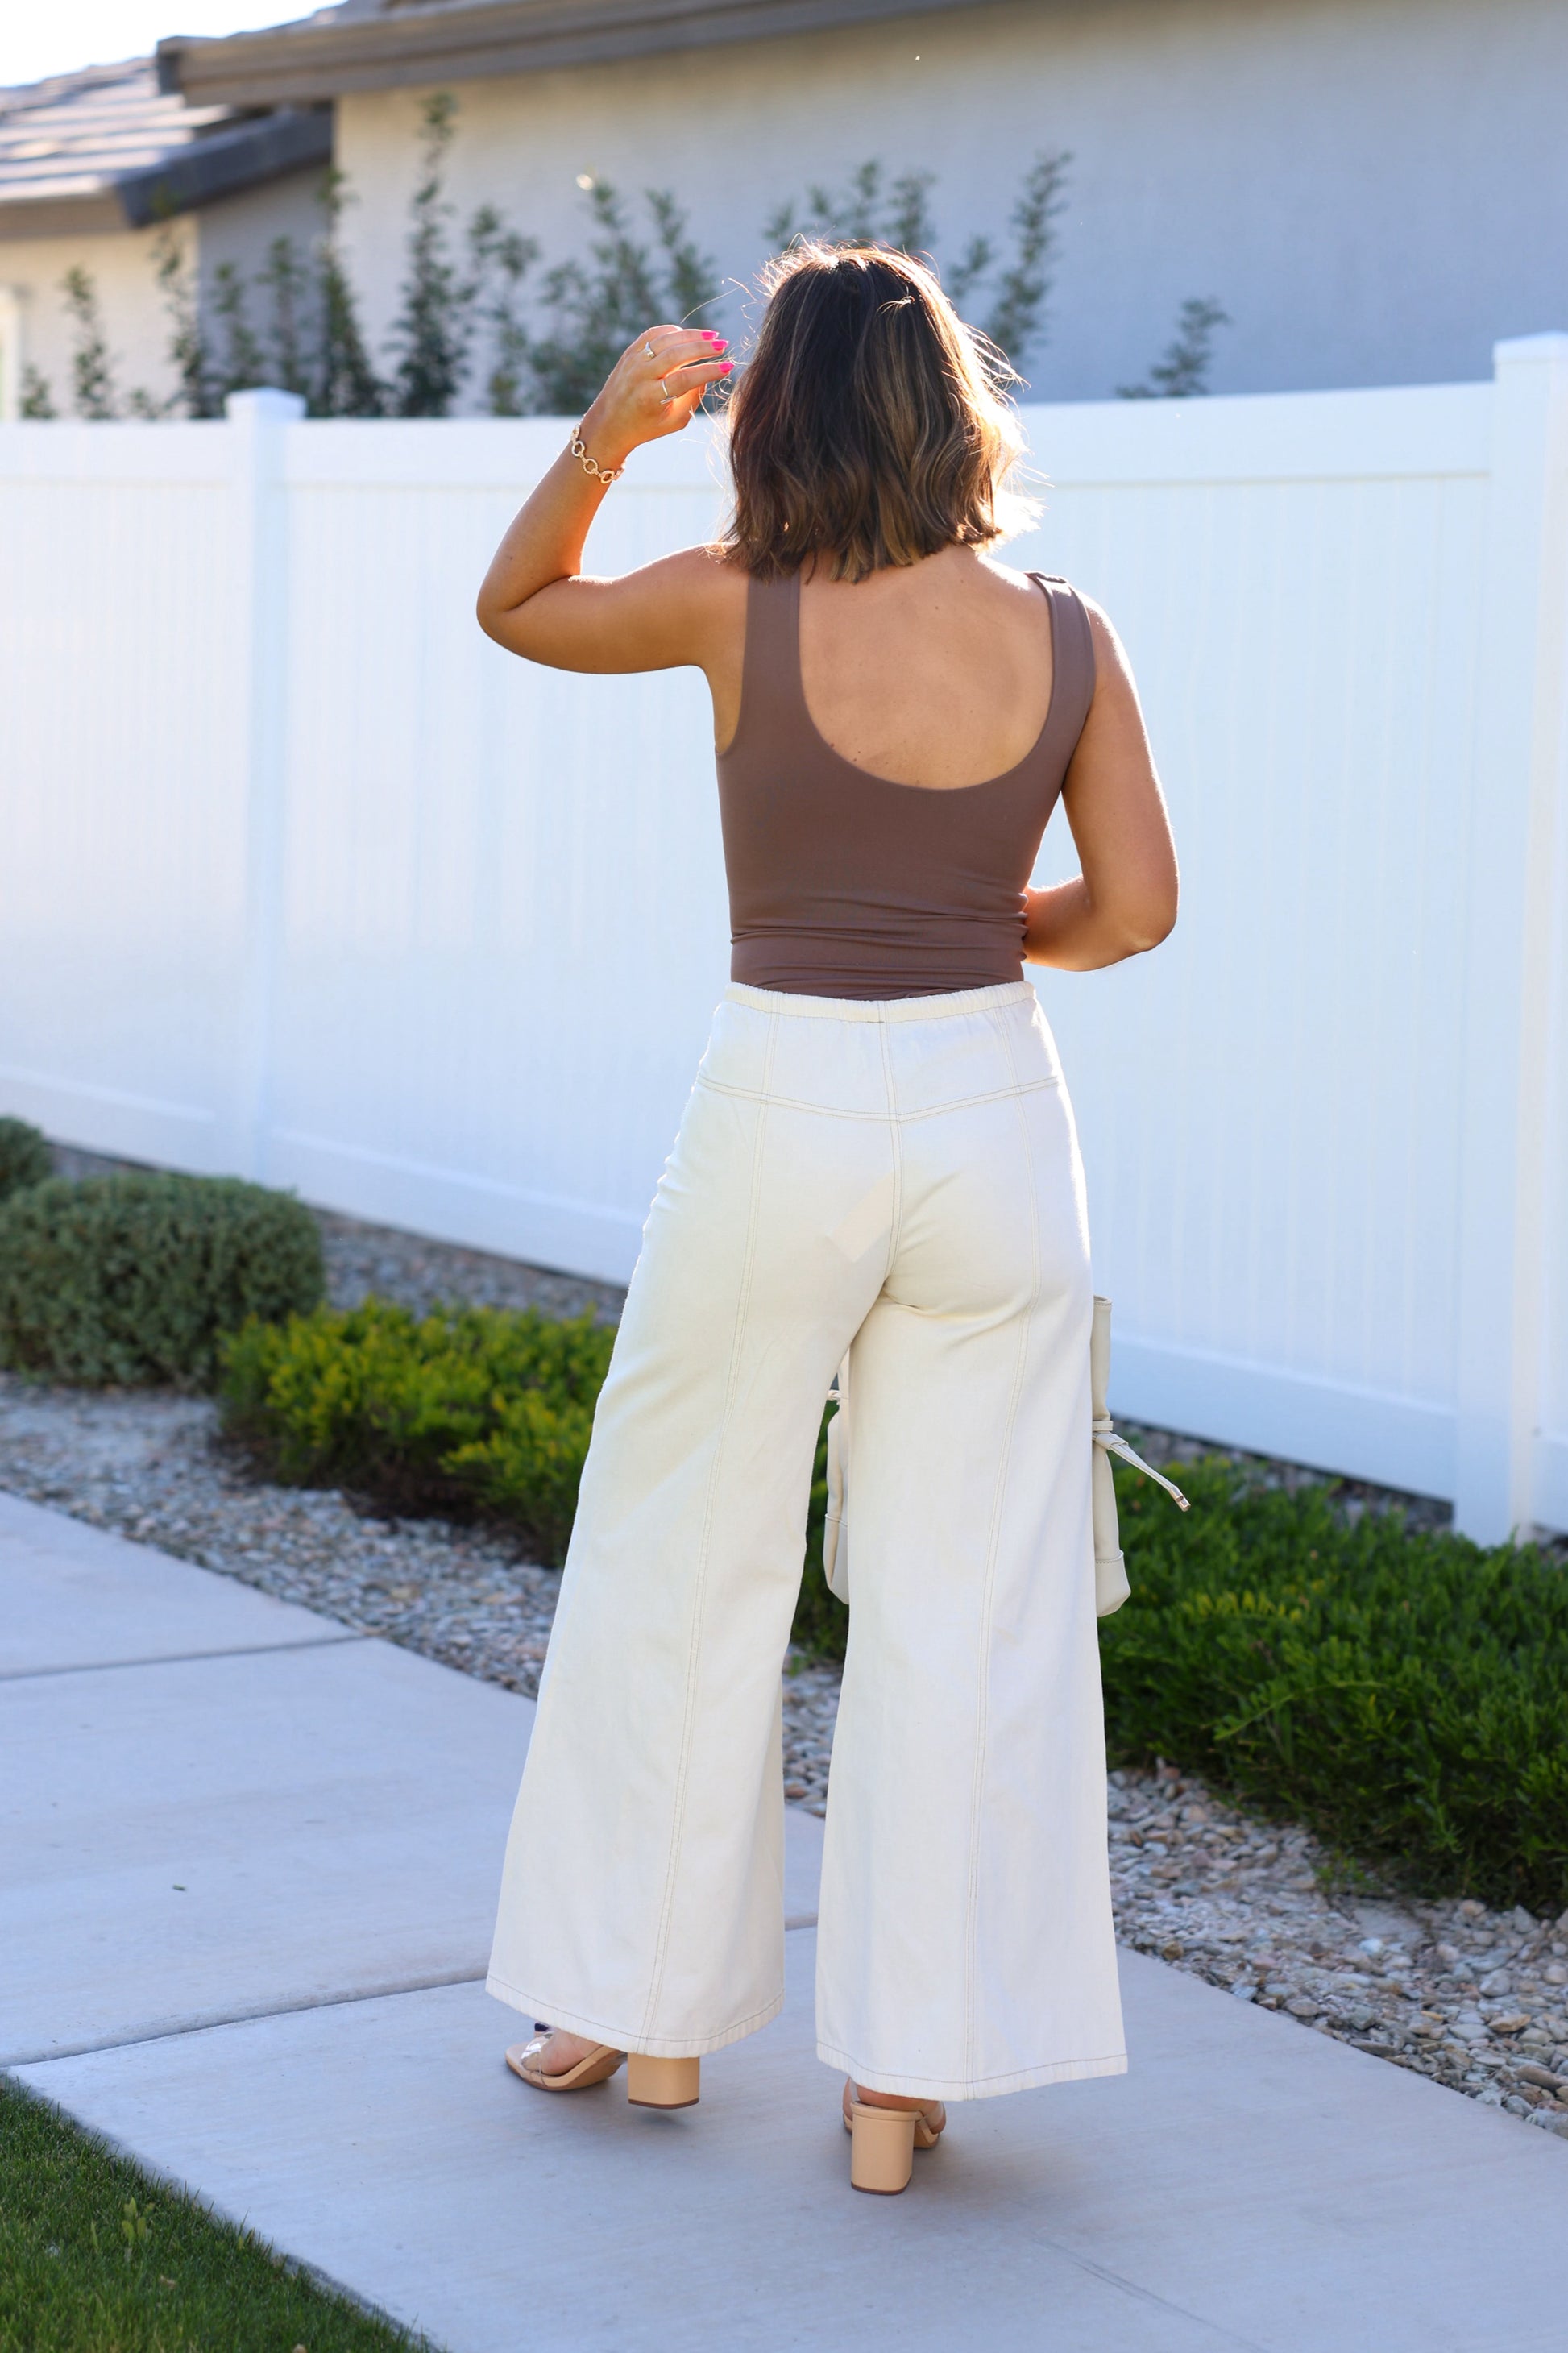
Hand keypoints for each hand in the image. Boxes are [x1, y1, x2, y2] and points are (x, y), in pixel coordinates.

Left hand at [578, 326, 730, 468]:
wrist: (610, 423)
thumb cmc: (648, 426)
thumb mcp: (675, 421)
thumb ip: (693, 397)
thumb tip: (708, 375)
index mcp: (651, 398)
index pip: (685, 379)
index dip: (708, 371)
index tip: (728, 368)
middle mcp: (640, 376)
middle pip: (676, 354)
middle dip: (703, 347)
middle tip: (723, 345)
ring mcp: (633, 361)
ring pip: (666, 339)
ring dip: (692, 335)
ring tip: (712, 336)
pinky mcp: (630, 351)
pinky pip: (654, 334)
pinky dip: (673, 332)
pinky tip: (688, 336)